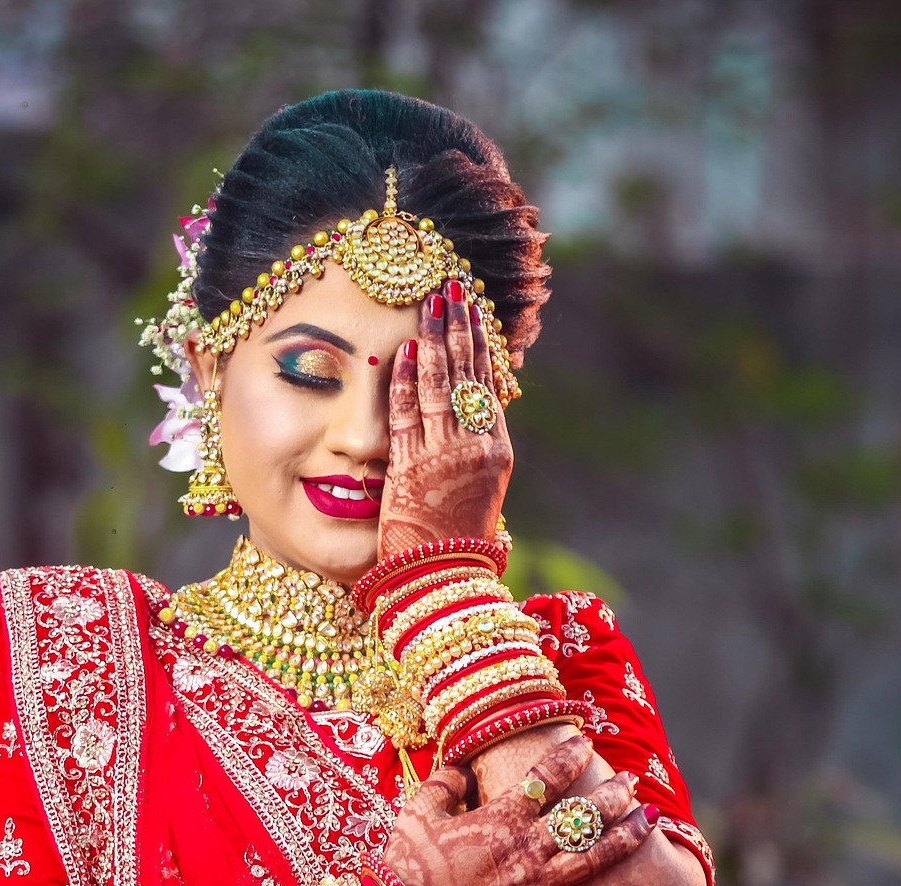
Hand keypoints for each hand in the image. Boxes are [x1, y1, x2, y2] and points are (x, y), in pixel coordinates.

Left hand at [378, 282, 511, 559]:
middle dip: (459, 327)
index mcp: (497, 452)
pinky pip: (408, 415)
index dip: (480, 344)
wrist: (446, 583)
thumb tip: (464, 419)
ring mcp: (446, 457)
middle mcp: (477, 448)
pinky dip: (406, 381)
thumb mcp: (477, 494)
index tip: (473, 310)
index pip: (487, 383)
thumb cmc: (456, 545)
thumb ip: (471, 454)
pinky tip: (403, 350)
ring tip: (429, 302)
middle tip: (452, 287)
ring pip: (440, 386)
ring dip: (434, 340)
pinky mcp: (414, 470)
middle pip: (468, 374)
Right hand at [378, 736, 656, 885]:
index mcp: (499, 817)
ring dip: (627, 836)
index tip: (585, 742)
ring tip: (651, 818)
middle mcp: (525, 848)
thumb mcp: (418, 812)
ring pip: (594, 856)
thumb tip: (463, 765)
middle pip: (582, 815)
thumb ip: (445, 783)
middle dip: (612, 794)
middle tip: (631, 780)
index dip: (569, 756)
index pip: (547, 778)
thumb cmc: (405, 865)